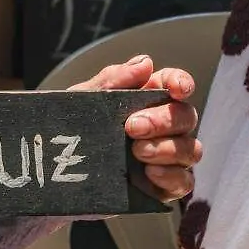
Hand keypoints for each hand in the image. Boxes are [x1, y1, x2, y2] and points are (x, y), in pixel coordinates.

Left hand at [69, 55, 200, 201]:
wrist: (57, 164)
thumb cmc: (75, 124)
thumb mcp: (84, 99)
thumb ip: (113, 79)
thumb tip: (145, 63)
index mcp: (147, 98)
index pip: (175, 84)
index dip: (181, 82)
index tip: (176, 89)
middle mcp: (165, 126)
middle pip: (186, 116)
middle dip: (163, 120)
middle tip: (132, 126)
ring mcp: (167, 156)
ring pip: (190, 149)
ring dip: (167, 148)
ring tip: (137, 151)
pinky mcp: (164, 185)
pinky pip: (184, 182)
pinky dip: (171, 176)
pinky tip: (149, 172)